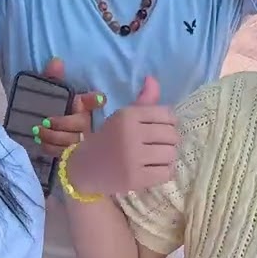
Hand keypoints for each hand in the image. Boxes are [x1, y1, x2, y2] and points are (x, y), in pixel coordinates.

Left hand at [32, 57, 105, 156]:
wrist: (38, 128)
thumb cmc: (50, 108)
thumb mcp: (50, 92)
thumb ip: (53, 77)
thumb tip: (56, 62)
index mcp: (81, 105)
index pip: (93, 100)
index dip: (96, 100)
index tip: (100, 98)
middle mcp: (84, 123)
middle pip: (80, 124)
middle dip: (63, 123)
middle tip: (45, 121)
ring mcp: (79, 140)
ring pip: (72, 141)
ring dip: (54, 137)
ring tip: (38, 131)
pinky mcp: (70, 154)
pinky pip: (63, 153)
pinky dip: (51, 148)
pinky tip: (41, 143)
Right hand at [66, 76, 177, 195]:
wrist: (85, 168)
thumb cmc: (109, 139)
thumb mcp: (123, 117)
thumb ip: (143, 101)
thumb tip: (152, 78)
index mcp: (127, 115)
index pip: (167, 114)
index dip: (168, 123)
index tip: (158, 130)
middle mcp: (130, 134)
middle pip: (171, 135)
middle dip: (168, 141)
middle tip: (157, 146)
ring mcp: (132, 157)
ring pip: (170, 154)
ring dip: (167, 157)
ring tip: (155, 158)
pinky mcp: (135, 178)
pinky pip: (166, 172)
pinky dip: (164, 172)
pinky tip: (153, 170)